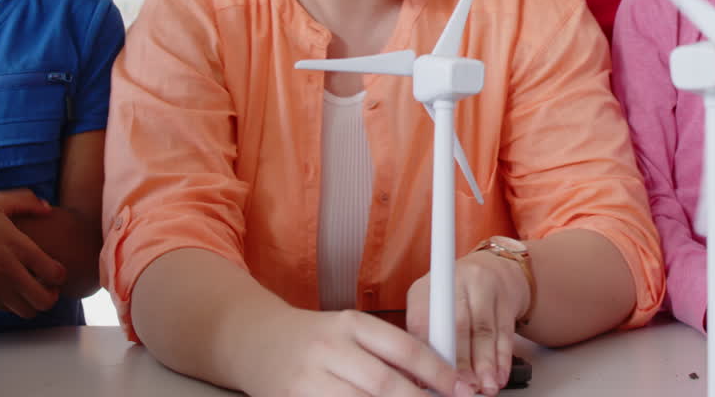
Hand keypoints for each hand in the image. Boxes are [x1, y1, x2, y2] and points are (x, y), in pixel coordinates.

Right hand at [0, 190, 65, 318]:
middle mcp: (10, 272)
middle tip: (48, 286)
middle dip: (52, 295)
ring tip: (31, 291)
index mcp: (19, 248)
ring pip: (28, 312)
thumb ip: (25, 200)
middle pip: (45, 300)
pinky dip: (15, 306)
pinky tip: (12, 292)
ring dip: (34, 303)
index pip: (55, 273)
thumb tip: (48, 207)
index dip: (61, 274)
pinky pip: (8, 312)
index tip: (55, 269)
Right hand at [246, 308, 473, 396]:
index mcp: (350, 324)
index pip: (405, 349)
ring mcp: (308, 380)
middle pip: (386, 384)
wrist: (255, 340)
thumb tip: (437, 378)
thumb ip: (388, 350)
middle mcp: (329, 349)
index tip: (459, 389)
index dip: (438, 374)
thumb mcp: (351, 330)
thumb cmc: (314, 338)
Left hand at [407, 251, 528, 394]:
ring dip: (486, 364)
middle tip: (464, 386)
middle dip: (462, 362)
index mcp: (427, 289)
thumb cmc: (453, 298)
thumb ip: (423, 339)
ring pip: (485, 330)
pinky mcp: (505, 298)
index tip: (433, 378)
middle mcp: (454, 282)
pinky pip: (505, 332)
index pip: (424, 321)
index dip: (430, 352)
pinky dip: (503, 358)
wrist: (489, 269)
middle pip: (458, 325)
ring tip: (485, 386)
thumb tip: (417, 377)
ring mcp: (483, 287)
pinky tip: (500, 375)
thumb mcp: (429, 309)